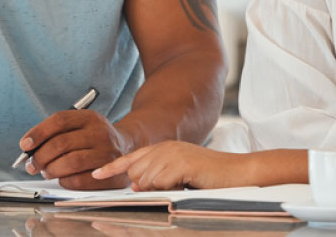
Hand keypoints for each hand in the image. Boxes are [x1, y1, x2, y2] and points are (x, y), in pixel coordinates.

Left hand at [21, 109, 131, 189]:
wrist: (126, 146)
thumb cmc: (93, 139)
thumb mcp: (80, 127)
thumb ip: (56, 134)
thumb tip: (28, 149)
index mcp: (90, 118)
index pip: (59, 121)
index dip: (38, 133)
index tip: (25, 145)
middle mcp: (100, 133)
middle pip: (61, 143)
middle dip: (40, 157)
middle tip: (32, 165)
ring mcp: (107, 153)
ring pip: (70, 162)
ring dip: (51, 170)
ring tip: (47, 172)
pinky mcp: (110, 172)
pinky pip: (79, 180)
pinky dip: (64, 181)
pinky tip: (62, 178)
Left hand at [91, 141, 254, 191]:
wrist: (238, 172)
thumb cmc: (211, 176)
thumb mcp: (179, 175)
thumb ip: (157, 177)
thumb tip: (136, 186)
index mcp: (164, 148)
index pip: (131, 158)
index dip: (112, 167)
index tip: (97, 175)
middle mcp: (166, 147)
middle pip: (136, 171)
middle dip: (142, 185)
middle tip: (168, 187)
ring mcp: (174, 154)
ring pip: (146, 179)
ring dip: (158, 188)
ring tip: (180, 185)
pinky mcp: (182, 163)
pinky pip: (160, 182)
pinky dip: (168, 188)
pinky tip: (184, 184)